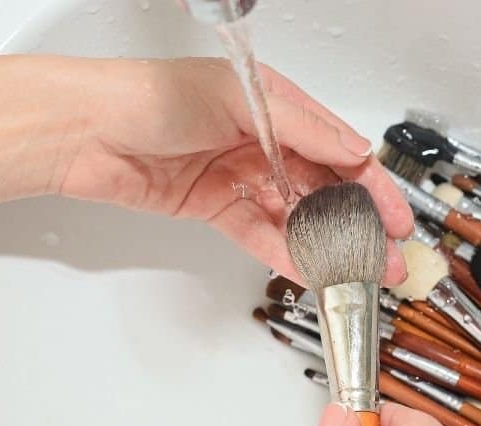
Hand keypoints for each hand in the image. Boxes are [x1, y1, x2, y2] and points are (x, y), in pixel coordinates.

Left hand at [0, 55, 410, 284]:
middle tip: (384, 257)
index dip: (371, 185)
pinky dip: (284, 253)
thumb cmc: (151, 97)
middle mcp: (261, 141)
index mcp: (275, 105)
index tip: (396, 216)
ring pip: (295, 216)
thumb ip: (302, 128)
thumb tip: (355, 149)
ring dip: (326, 245)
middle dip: (357, 224)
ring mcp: (240, 176)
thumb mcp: (238, 99)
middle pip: (322, 188)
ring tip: (355, 273)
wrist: (85, 132)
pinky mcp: (216, 208)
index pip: (338, 149)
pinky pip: (260, 234)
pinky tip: (309, 271)